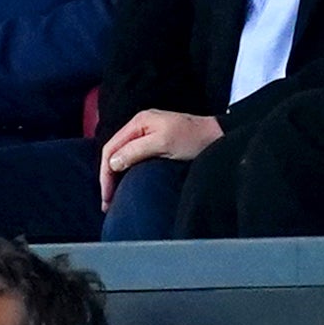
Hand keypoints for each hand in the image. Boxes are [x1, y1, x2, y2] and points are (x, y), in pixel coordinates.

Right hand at [98, 109, 224, 205]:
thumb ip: (136, 151)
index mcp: (139, 122)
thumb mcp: (164, 144)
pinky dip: (127, 172)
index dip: (105, 173)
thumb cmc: (193, 139)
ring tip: (114, 198)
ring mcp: (148, 134)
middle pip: (115, 152)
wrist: (218, 136)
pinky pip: (134, 158)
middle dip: (108, 177)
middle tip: (107, 202)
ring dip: (116, 176)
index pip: (111, 148)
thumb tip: (112, 163)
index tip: (107, 196)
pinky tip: (126, 185)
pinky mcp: (157, 143)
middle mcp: (140, 126)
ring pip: (123, 156)